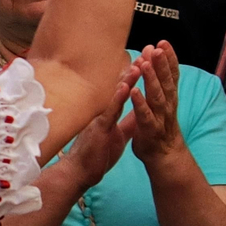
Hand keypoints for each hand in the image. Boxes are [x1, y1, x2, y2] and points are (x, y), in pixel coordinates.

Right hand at [57, 63, 136, 188]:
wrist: (79, 173)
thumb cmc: (96, 156)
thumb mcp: (118, 136)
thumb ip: (128, 124)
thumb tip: (140, 114)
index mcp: (111, 114)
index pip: (125, 91)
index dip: (135, 76)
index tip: (146, 60)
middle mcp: (105, 112)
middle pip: (121, 88)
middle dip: (134, 71)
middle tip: (146, 52)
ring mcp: (101, 118)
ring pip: (117, 96)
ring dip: (128, 79)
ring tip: (139, 63)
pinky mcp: (100, 128)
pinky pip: (110, 112)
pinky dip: (118, 98)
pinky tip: (125, 86)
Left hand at [126, 41, 186, 164]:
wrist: (164, 158)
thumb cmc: (159, 129)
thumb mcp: (160, 106)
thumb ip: (158, 88)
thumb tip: (151, 68)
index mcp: (168, 99)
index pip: (171, 75)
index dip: (168, 59)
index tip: (164, 42)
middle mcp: (167, 106)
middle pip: (166, 81)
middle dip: (162, 64)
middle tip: (158, 46)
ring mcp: (160, 118)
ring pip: (157, 96)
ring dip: (151, 79)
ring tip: (145, 63)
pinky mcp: (150, 130)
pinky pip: (145, 116)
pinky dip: (140, 103)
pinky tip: (134, 91)